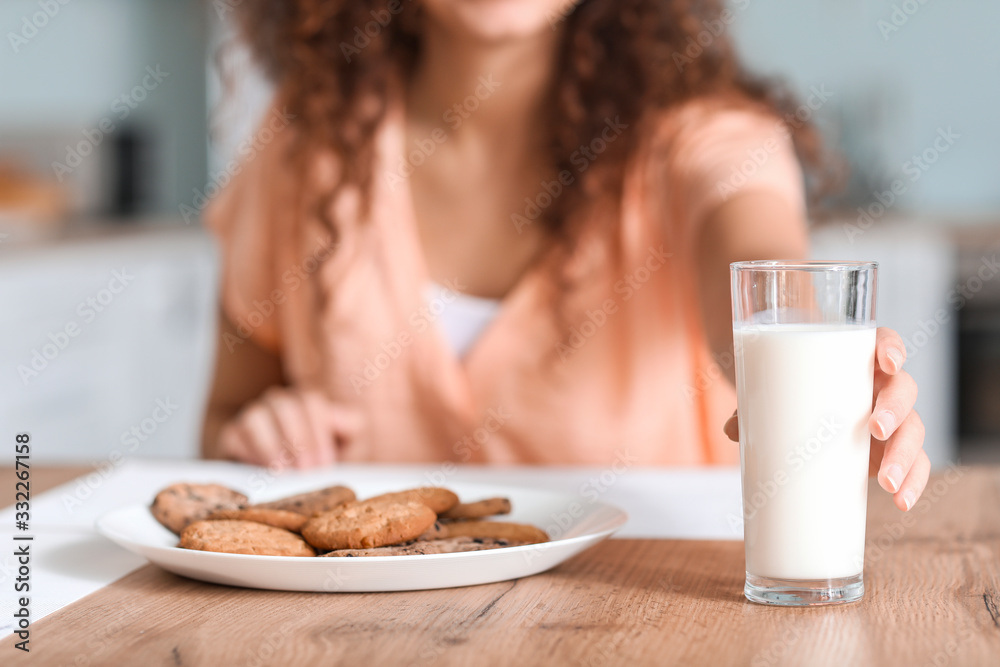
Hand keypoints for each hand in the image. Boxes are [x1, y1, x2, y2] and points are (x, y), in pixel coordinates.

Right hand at [216, 387, 359, 468]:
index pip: (311, 402)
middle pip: (285, 407)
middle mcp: (280, 403)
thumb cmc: (323, 462)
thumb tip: (338, 419)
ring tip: (283, 472)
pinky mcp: (232, 435)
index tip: (323, 464)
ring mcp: (254, 416)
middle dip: (298, 440)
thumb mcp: (348, 444)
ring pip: (256, 416)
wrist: (291, 484)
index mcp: (308, 402)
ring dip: (272, 446)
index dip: (317, 433)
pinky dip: (248, 453)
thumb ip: (351, 426)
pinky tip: (263, 472)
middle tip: (306, 471)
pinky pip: (234, 436)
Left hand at [723, 327, 928, 511]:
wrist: (793, 408)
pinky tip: (903, 501)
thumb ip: (752, 405)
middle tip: (875, 430)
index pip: (883, 341)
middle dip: (895, 409)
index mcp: (856, 358)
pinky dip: (913, 481)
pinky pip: (914, 462)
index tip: (887, 362)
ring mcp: (890, 418)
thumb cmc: (785, 390)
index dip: (891, 348)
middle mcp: (880, 384)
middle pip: (902, 388)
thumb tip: (732, 428)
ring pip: (913, 428)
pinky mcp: (892, 449)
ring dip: (905, 455)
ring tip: (887, 483)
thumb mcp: (770, 391)